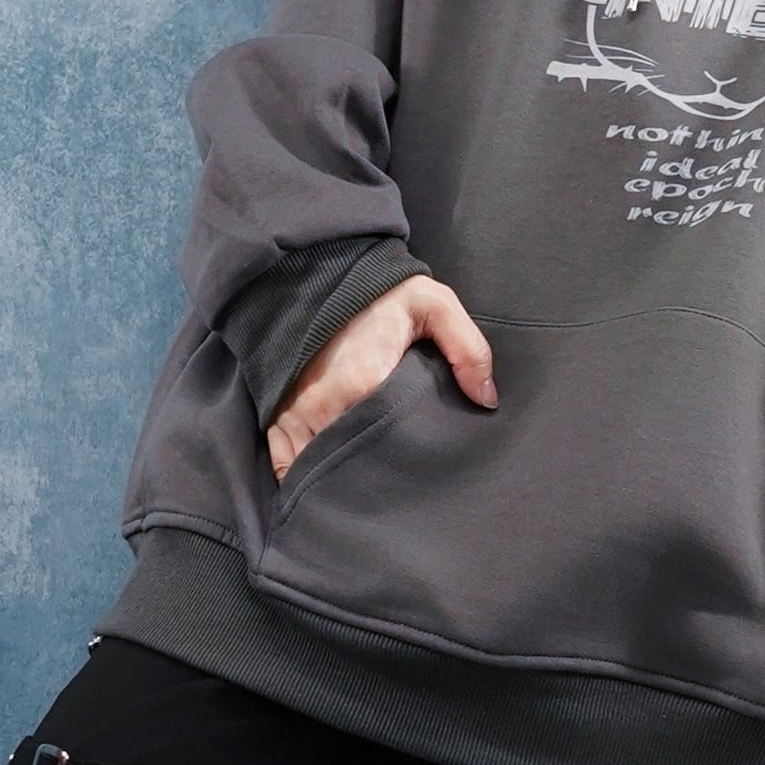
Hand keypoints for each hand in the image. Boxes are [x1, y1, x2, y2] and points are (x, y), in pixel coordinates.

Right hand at [266, 272, 497, 482]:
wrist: (323, 271)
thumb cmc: (381, 294)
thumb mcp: (435, 306)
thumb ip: (468, 350)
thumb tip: (487, 398)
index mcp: (363, 384)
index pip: (380, 451)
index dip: (399, 471)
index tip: (417, 478)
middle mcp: (322, 406)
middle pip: (345, 467)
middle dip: (366, 484)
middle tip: (392, 493)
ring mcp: (295, 412)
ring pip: (312, 470)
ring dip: (332, 482)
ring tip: (359, 492)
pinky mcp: (277, 412)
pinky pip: (282, 462)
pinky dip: (299, 476)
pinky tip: (321, 483)